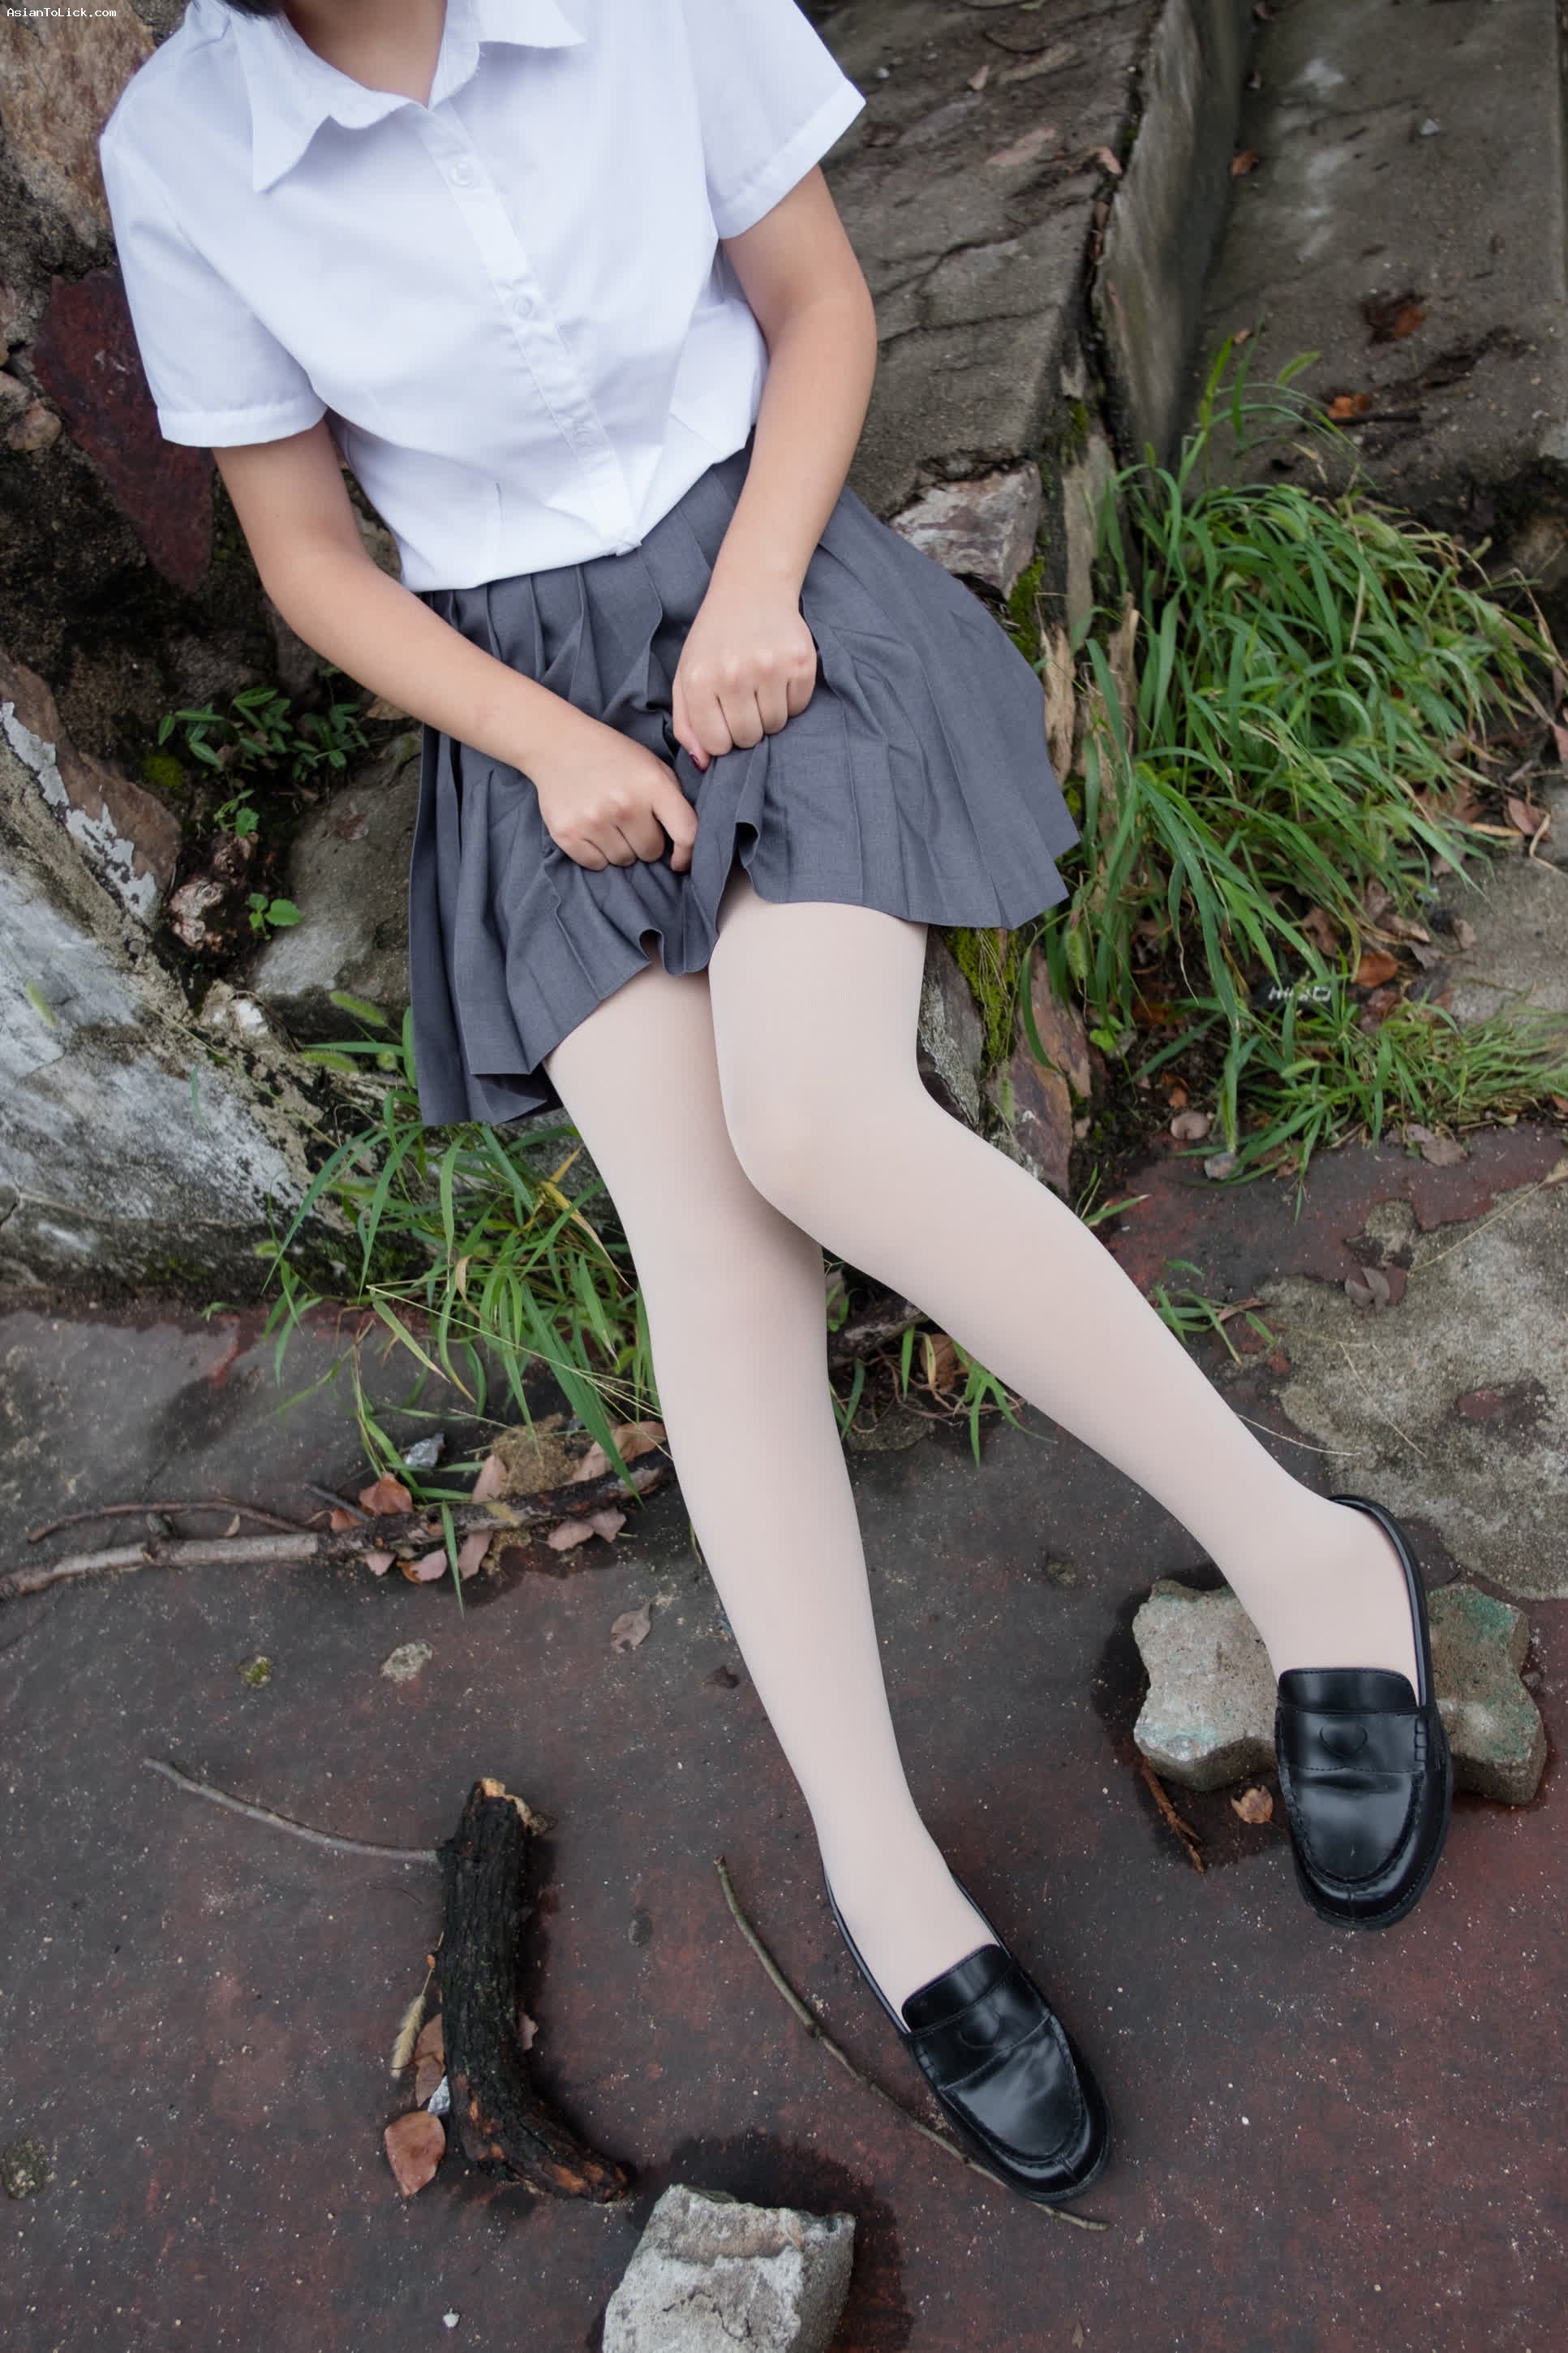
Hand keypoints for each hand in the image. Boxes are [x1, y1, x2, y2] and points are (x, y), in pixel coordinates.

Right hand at [528, 706, 698, 872]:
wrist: (557, 743)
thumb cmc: (611, 755)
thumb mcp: (651, 765)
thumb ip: (672, 798)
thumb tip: (686, 842)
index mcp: (652, 784)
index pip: (685, 833)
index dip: (687, 854)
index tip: (679, 860)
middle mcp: (625, 804)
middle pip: (650, 852)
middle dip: (645, 842)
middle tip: (630, 821)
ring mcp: (594, 820)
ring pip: (623, 860)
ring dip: (620, 848)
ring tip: (609, 822)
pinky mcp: (567, 833)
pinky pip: (596, 864)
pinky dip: (596, 854)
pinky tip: (591, 829)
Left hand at [670, 578, 818, 769]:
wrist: (752, 589)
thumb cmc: (715, 638)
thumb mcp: (686, 675)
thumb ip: (686, 723)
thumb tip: (703, 763)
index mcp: (699, 679)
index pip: (717, 744)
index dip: (722, 737)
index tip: (723, 718)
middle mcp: (734, 674)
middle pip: (748, 738)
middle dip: (746, 727)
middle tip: (744, 699)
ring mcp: (770, 667)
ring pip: (775, 725)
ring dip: (769, 713)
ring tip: (760, 685)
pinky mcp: (801, 662)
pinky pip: (798, 707)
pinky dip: (790, 699)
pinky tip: (778, 675)